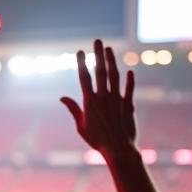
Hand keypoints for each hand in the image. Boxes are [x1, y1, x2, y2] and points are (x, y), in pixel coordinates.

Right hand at [60, 40, 136, 158]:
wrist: (118, 150)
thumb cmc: (97, 141)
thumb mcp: (81, 126)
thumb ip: (73, 109)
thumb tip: (62, 97)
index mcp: (90, 103)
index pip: (84, 78)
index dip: (82, 63)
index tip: (80, 51)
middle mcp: (104, 98)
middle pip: (100, 72)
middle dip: (98, 55)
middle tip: (97, 40)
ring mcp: (117, 100)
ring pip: (114, 76)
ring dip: (112, 61)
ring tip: (109, 49)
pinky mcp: (128, 105)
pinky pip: (129, 89)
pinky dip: (130, 80)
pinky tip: (129, 71)